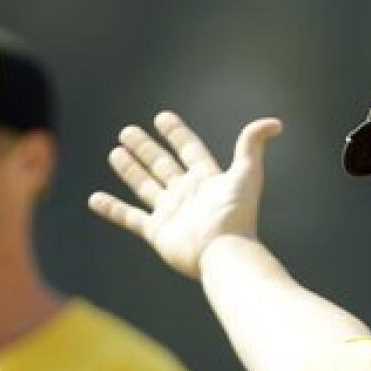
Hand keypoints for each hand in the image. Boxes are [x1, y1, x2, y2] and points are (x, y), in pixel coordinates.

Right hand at [89, 111, 282, 277]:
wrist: (224, 252)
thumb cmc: (237, 215)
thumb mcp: (247, 173)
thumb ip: (253, 144)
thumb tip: (275, 123)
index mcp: (207, 179)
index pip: (190, 149)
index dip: (177, 134)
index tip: (162, 117)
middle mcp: (188, 194)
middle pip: (163, 165)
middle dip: (146, 148)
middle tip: (127, 131)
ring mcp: (172, 213)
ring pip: (145, 186)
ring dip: (130, 170)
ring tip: (115, 152)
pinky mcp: (158, 232)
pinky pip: (130, 218)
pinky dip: (112, 208)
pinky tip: (95, 199)